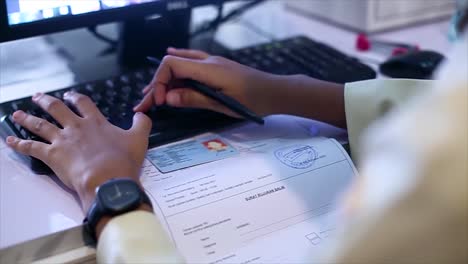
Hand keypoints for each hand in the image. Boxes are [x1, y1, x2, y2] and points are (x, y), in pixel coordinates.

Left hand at [6, 92, 151, 212]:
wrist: (108, 178)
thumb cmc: (123, 161)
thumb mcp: (139, 139)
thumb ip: (141, 124)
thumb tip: (142, 115)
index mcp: (95, 123)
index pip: (82, 104)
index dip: (75, 98)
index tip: (70, 95)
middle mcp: (76, 128)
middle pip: (57, 109)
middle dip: (46, 101)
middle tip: (38, 97)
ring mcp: (62, 141)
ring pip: (40, 125)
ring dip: (27, 118)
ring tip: (18, 114)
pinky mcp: (53, 156)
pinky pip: (32, 148)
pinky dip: (20, 144)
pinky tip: (11, 141)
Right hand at [134, 48, 280, 117]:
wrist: (275, 92)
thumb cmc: (254, 100)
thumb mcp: (223, 104)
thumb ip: (194, 99)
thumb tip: (167, 98)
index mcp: (208, 69)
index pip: (171, 65)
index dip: (159, 82)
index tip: (159, 101)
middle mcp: (208, 61)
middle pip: (172, 66)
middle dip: (156, 84)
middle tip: (145, 104)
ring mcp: (212, 63)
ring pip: (180, 65)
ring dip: (165, 80)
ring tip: (151, 95)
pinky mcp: (216, 68)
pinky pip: (191, 62)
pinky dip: (177, 67)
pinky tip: (169, 66)